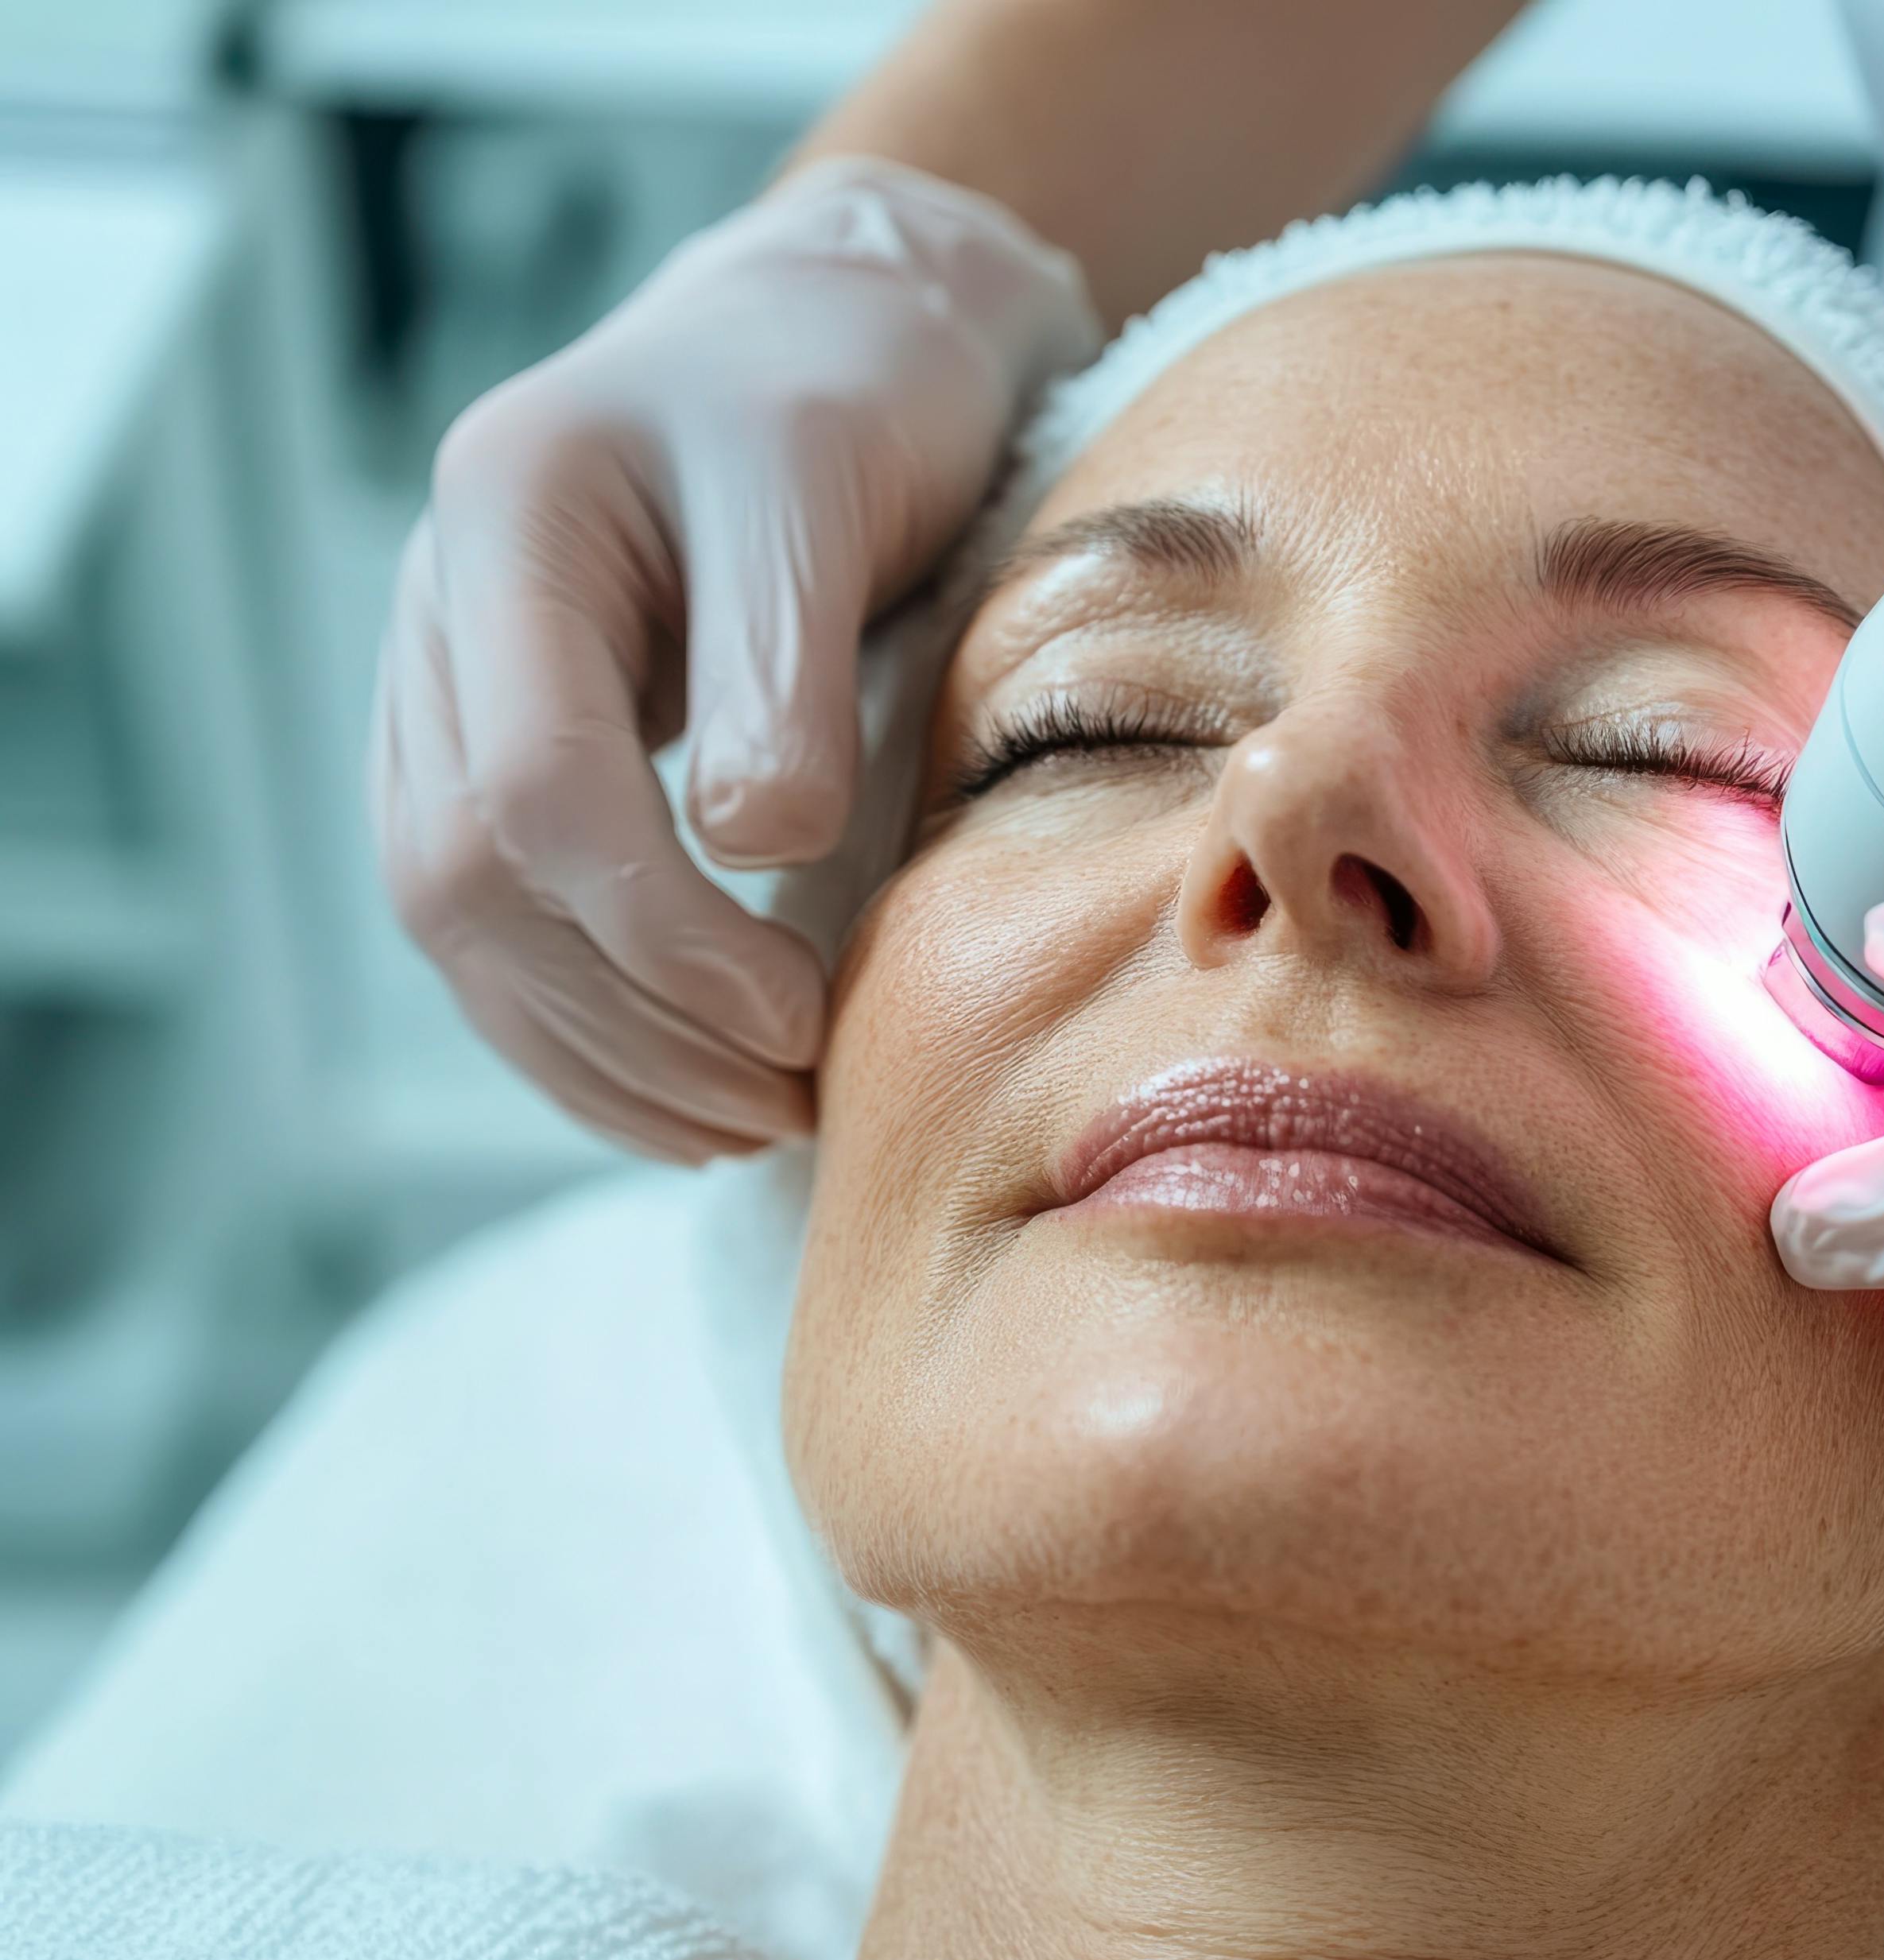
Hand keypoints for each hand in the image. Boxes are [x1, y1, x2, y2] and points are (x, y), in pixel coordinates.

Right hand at [373, 157, 1098, 1160]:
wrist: (841, 328)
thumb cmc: (857, 385)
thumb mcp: (834, 481)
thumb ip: (786, 660)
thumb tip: (755, 848)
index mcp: (507, 517)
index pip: (531, 789)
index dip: (656, 934)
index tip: (793, 1019)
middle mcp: (444, 608)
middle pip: (467, 878)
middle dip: (626, 1018)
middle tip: (788, 1099)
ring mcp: (453, 681)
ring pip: (460, 924)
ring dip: (597, 1053)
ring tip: (749, 1125)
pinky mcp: (499, 742)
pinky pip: (494, 920)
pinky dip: (581, 1027)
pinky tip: (682, 1093)